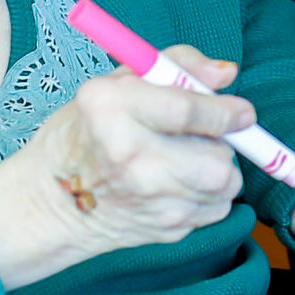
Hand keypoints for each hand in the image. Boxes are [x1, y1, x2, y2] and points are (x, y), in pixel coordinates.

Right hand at [0, 46, 251, 288]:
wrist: (51, 204)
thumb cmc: (85, 133)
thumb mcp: (118, 83)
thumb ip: (176, 65)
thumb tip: (226, 75)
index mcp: (110, 108)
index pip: (187, 110)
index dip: (225, 111)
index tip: (243, 112)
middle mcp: (129, 157)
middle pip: (217, 158)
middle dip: (222, 143)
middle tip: (205, 136)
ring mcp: (147, 200)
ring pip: (223, 183)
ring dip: (217, 169)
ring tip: (186, 159)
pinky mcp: (163, 230)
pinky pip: (216, 209)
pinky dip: (208, 195)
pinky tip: (177, 186)